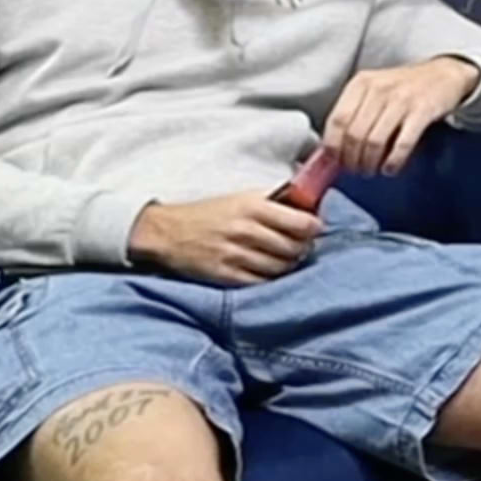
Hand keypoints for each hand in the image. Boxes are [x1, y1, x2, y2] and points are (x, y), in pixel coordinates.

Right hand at [130, 191, 323, 284]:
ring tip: (283, 260)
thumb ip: (275, 201)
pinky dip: (269, 279)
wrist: (166, 232)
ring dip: (288, 265)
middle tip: (300, 248)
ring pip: (280, 267)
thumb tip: (310, 206)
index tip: (313, 231)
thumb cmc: (210, 213)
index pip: (302, 223)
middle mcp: (246, 230)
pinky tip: (267, 272)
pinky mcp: (224, 275)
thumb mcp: (242, 198)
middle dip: (302, 249)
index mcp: (253, 206)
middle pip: (294, 248)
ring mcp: (234, 254)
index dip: (314, 229)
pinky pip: (261, 282)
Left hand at [319, 55, 480, 175]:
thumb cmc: (404, 88)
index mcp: (361, 83)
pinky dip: (393, 161)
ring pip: (374, 142)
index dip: (333, 147)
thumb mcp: (374, 91)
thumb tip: (331, 151)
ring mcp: (402, 100)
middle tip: (356, 171)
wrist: (445, 75)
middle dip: (352, 160)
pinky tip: (391, 168)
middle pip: (354, 134)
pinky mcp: (423, 111)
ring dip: (370, 164)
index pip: (337, 120)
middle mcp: (379, 89)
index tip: (336, 162)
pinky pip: (402, 144)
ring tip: (372, 171)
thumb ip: (353, 114)